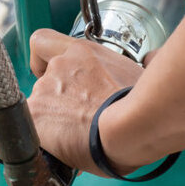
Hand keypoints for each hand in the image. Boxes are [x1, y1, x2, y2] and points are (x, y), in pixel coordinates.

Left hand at [27, 29, 143, 175]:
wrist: (133, 126)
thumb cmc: (142, 102)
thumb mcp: (139, 71)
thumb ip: (130, 66)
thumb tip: (152, 59)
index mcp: (82, 51)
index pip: (42, 40)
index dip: (41, 59)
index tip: (50, 71)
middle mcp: (60, 65)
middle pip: (44, 81)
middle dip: (58, 98)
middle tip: (80, 115)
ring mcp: (45, 88)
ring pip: (39, 105)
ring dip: (54, 119)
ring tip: (80, 134)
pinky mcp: (35, 114)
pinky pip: (32, 128)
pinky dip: (45, 138)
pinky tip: (67, 145)